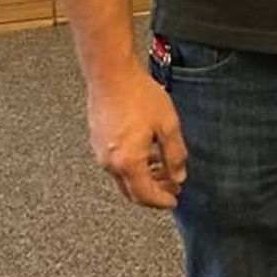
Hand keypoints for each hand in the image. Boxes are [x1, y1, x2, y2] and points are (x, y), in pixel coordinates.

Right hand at [86, 64, 187, 208]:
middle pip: (132, 191)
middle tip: (171, 187)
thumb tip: (179, 176)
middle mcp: (110, 163)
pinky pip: (117, 163)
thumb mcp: (168, 126)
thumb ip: (175, 155)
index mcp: (127, 163)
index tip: (174, 200)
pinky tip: (148, 151)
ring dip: (144, 177)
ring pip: (124, 177)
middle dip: (153, 193)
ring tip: (163, 166)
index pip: (145, 196)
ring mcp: (100, 152)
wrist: (111, 74)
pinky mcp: (98, 140)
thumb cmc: (138, 96)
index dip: (162, 201)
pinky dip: (133, 165)